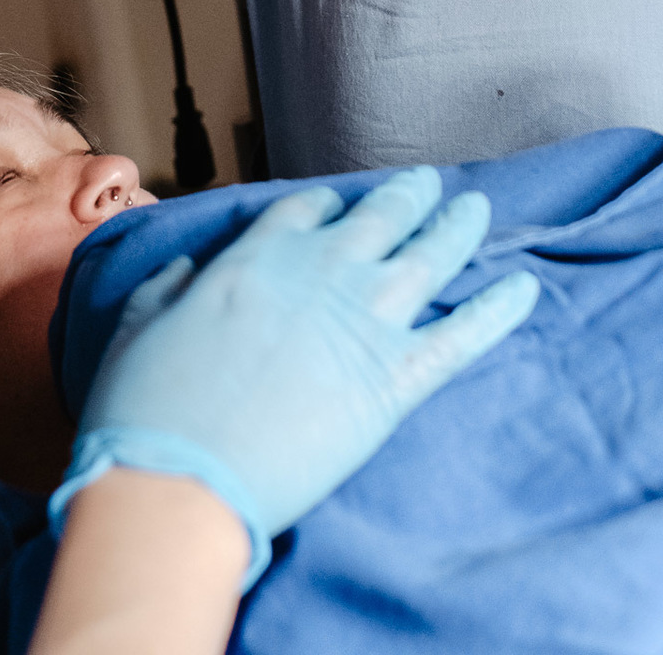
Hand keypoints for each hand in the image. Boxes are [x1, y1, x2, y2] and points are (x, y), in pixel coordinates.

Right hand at [51, 170, 538, 582]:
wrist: (182, 479)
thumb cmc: (146, 407)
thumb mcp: (136, 325)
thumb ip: (166, 288)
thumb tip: (186, 270)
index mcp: (257, 256)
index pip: (306, 211)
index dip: (328, 204)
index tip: (340, 203)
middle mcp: (320, 272)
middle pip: (381, 217)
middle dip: (407, 197)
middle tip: (427, 184)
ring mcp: (364, 320)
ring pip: (431, 255)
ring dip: (459, 226)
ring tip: (478, 207)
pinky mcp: (396, 379)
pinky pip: (463, 333)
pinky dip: (499, 307)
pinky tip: (526, 286)